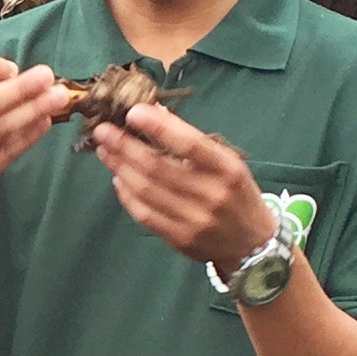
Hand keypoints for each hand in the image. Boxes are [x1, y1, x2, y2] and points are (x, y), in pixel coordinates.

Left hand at [93, 101, 277, 272]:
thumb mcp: (226, 162)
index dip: (157, 127)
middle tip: (103, 131)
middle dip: (124, 146)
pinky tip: (118, 178)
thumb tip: (154, 112)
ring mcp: (194, 220)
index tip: (132, 112)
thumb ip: (191, 140)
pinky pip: (144, 214)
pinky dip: (126, 194)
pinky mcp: (180, 239)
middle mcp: (211, 194)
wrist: (253, 244)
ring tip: (106, 151)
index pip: (188, 144)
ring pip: (145, 190)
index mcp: (227, 169)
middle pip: (157, 167)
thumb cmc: (236, 193)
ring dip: (119, 167)